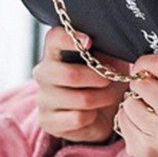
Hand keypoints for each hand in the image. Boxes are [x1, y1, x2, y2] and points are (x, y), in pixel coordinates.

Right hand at [33, 27, 128, 143]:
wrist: (103, 111)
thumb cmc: (104, 77)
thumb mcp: (108, 57)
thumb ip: (105, 44)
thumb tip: (114, 34)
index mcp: (56, 51)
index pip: (54, 38)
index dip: (70, 39)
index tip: (90, 42)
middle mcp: (44, 73)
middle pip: (71, 74)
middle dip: (99, 78)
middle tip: (111, 78)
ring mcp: (43, 98)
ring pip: (81, 99)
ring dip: (103, 98)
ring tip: (108, 96)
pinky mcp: (47, 121)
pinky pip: (78, 119)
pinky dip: (93, 116)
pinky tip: (94, 112)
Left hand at [116, 53, 157, 156]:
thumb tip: (142, 55)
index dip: (146, 61)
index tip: (144, 65)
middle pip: (142, 83)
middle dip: (140, 82)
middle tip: (147, 89)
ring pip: (129, 102)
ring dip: (133, 101)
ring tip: (146, 107)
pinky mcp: (146, 150)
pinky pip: (123, 120)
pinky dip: (128, 118)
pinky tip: (141, 122)